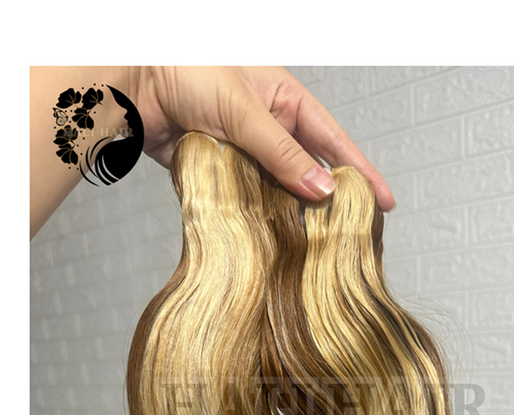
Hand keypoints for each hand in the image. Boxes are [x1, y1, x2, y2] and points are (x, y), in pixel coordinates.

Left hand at [130, 66, 394, 211]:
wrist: (130, 86)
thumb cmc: (185, 72)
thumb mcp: (243, 112)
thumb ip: (282, 154)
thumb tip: (322, 190)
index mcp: (284, 99)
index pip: (332, 141)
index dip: (360, 171)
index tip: (384, 201)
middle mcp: (267, 126)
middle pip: (307, 170)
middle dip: (328, 199)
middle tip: (351, 232)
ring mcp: (243, 150)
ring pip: (277, 189)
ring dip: (291, 213)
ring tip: (314, 242)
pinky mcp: (220, 170)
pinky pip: (247, 197)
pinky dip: (259, 214)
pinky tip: (273, 235)